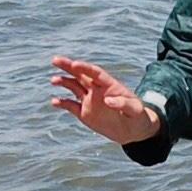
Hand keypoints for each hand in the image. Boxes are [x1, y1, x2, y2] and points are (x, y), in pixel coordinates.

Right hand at [49, 56, 163, 146]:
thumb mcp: (135, 110)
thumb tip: (108, 101)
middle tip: (55, 60)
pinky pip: (71, 106)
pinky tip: (54, 102)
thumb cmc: (138, 116)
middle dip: (68, 67)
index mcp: (109, 85)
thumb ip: (124, 104)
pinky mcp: (84, 113)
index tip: (75, 64)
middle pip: (80, 74)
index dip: (85, 68)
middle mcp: (97, 90)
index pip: (95, 73)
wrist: (134, 130)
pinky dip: (62, 103)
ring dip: (63, 82)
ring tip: (53, 80)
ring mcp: (89, 100)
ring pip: (73, 87)